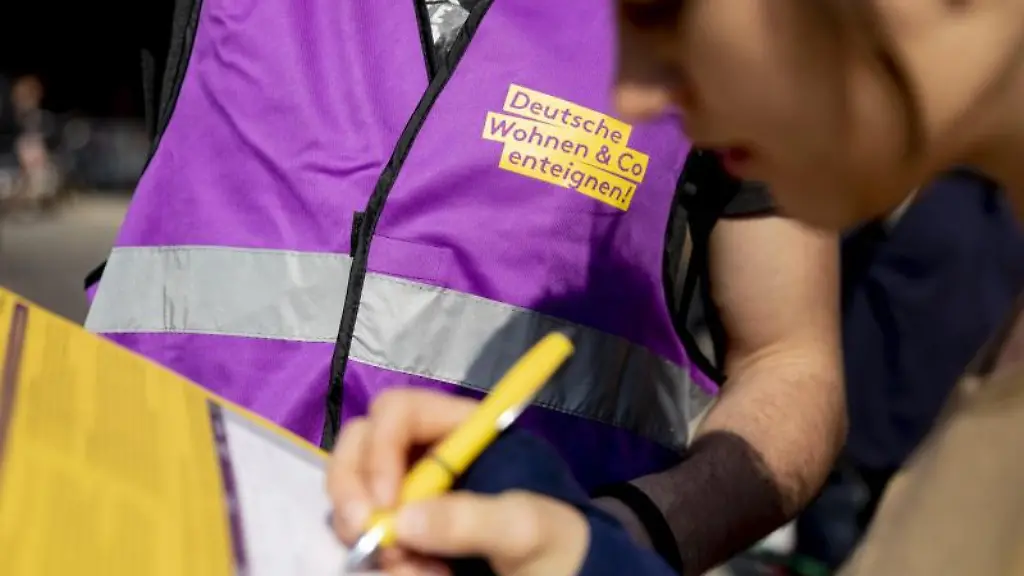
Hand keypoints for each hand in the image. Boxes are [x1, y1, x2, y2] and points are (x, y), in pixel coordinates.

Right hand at [327, 388, 589, 575]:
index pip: (400, 412)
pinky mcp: (402, 535)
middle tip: (365, 535)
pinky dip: (384, 562)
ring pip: (357, 498)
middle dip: (354, 491)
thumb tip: (403, 520)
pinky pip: (367, 539)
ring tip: (417, 570)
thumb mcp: (528, 528)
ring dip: (372, 536)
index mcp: (460, 434)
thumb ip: (472, 519)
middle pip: (360, 447)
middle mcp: (425, 458)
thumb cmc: (558, 544)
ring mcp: (409, 497)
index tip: (385, 500)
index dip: (381, 446)